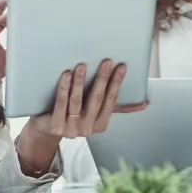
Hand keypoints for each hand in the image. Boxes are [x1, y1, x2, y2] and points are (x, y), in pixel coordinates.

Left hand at [26, 59, 146, 140]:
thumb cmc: (75, 115)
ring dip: (81, 82)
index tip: (122, 66)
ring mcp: (70, 129)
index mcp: (101, 125)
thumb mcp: (97, 112)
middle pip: (96, 100)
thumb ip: (119, 108)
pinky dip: (64, 89)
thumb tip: (144, 104)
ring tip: (83, 65)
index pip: (111, 101)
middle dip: (102, 79)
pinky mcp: (55, 125)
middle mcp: (87, 129)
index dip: (117, 83)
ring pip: (77, 101)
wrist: (47, 130)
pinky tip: (66, 74)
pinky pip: (60, 104)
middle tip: (107, 61)